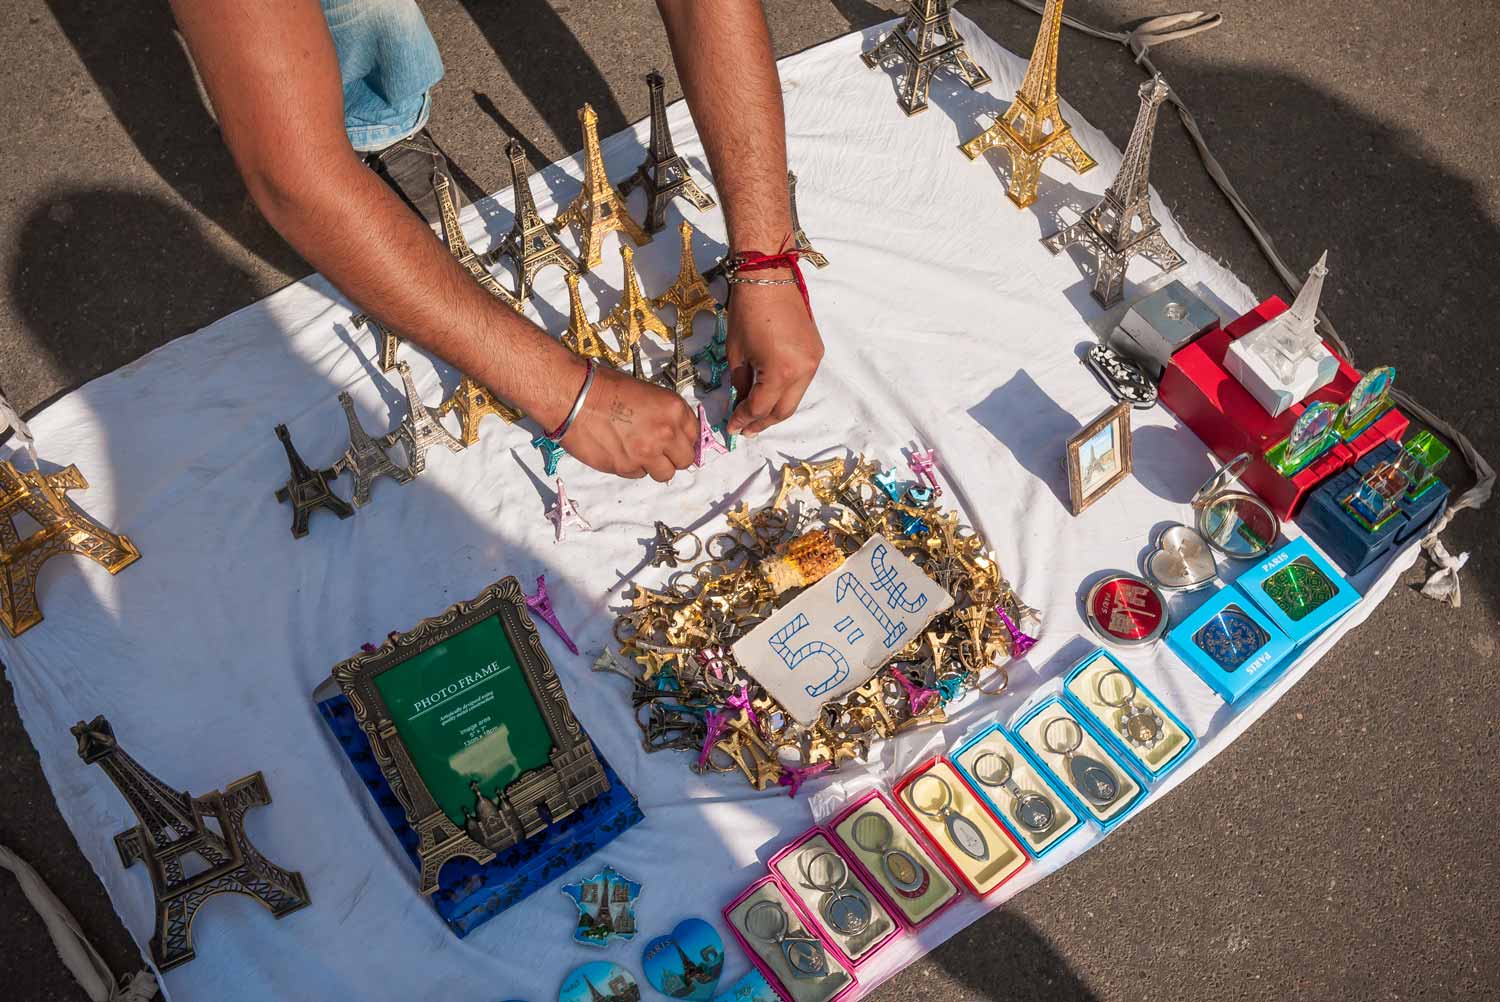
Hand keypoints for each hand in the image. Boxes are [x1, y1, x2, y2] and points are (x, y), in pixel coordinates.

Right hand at [560, 364, 698, 480]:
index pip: (694, 435)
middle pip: (685, 460)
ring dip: (655, 466)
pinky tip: (619, 451)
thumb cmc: (605, 388)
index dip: (683, 439)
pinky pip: (639, 474)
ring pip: (665, 474)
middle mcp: (665, 433)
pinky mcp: (626, 467)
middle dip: (673, 457)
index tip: (675, 441)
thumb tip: (673, 434)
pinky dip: (632, 467)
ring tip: (639, 453)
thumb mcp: (647, 393)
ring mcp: (646, 453)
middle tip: (659, 451)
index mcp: (673, 409)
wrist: (574, 397)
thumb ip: (664, 416)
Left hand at [725, 275, 823, 436]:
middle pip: (783, 410)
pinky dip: (786, 390)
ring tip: (758, 415)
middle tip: (746, 429)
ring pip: (795, 398)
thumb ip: (741, 383)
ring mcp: (813, 362)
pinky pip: (802, 381)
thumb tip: (741, 401)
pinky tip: (772, 392)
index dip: (744, 419)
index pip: (760, 407)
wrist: (769, 279)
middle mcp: (802, 371)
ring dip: (776, 408)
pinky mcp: (816, 352)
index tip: (732, 427)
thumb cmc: (746, 312)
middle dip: (763, 422)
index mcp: (780, 373)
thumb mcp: (736, 352)